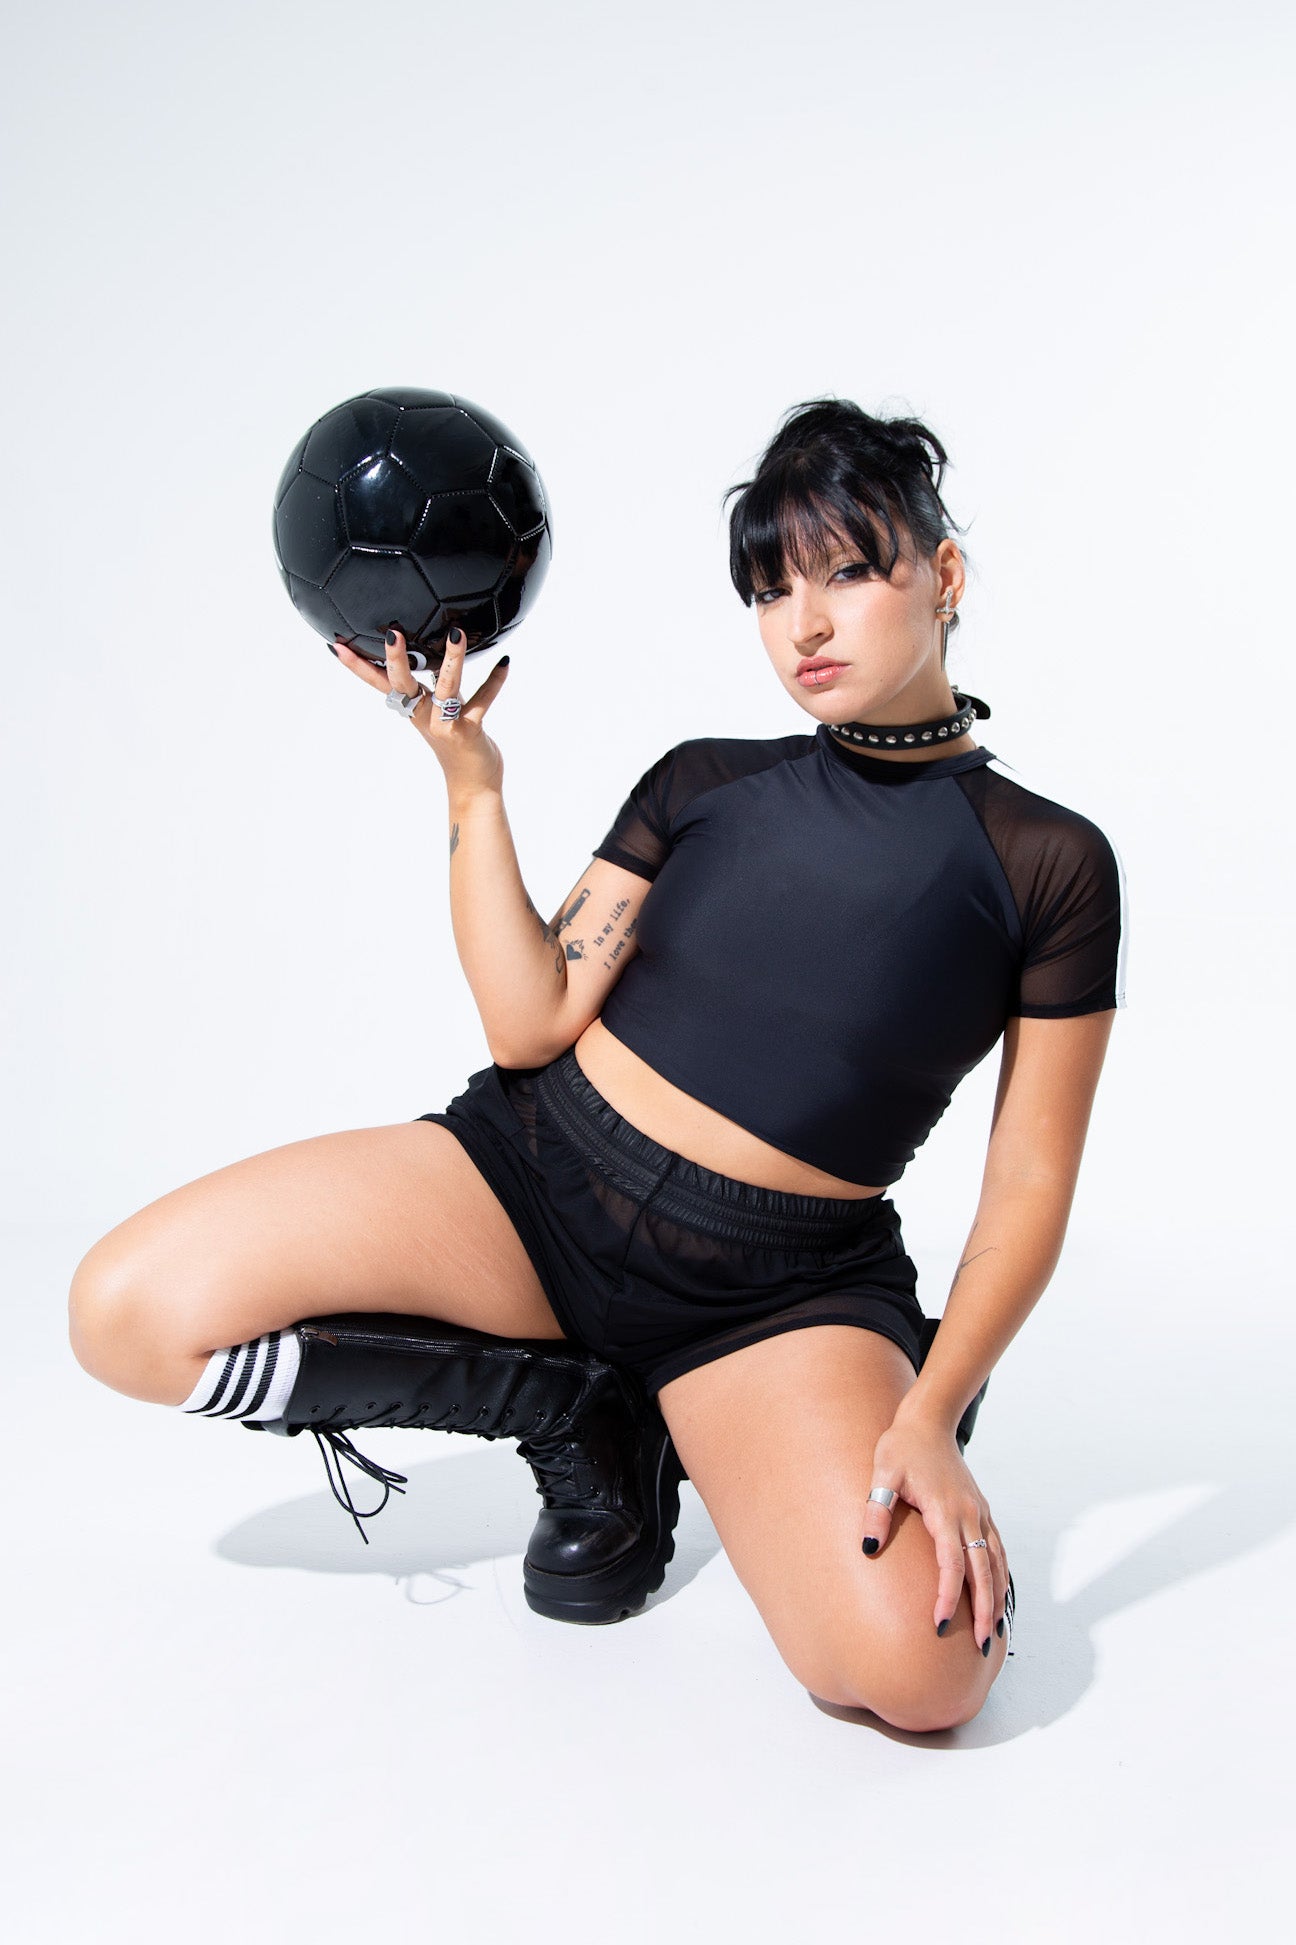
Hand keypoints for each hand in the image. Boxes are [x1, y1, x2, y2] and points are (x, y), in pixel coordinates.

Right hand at [333, 625, 509, 795]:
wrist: (472, 784)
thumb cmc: (455, 742)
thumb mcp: (439, 710)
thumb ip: (434, 684)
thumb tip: (435, 651)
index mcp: (413, 708)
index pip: (380, 683)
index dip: (358, 667)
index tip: (338, 646)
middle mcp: (424, 716)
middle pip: (404, 685)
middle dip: (396, 660)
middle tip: (391, 633)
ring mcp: (446, 725)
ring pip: (447, 689)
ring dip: (452, 662)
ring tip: (456, 634)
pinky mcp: (469, 731)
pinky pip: (482, 702)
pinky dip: (494, 682)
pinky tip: (505, 663)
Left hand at [860, 1412, 1009, 1655]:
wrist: (928, 1421)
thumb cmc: (901, 1446)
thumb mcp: (882, 1474)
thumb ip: (875, 1510)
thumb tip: (866, 1549)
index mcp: (946, 1511)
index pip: (952, 1565)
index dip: (949, 1597)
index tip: (940, 1626)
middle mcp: (969, 1516)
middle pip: (983, 1573)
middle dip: (984, 1612)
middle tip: (982, 1649)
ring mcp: (979, 1514)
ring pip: (996, 1565)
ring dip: (997, 1599)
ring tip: (995, 1635)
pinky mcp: (981, 1512)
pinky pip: (997, 1551)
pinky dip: (1001, 1577)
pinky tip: (999, 1598)